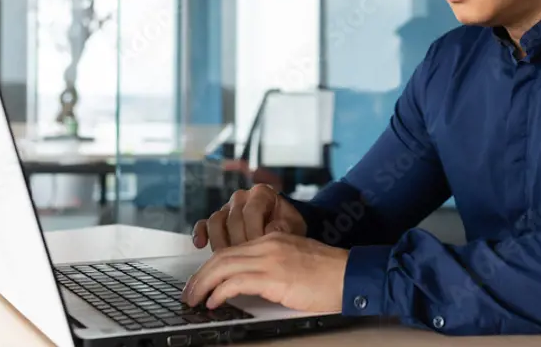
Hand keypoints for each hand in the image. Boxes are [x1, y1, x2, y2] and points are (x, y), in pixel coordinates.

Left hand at [182, 232, 348, 312]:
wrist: (350, 275)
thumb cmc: (329, 274)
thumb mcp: (296, 260)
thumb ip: (273, 264)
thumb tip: (249, 282)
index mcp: (273, 239)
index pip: (232, 249)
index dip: (211, 267)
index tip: (202, 282)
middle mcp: (268, 244)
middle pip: (222, 256)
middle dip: (200, 276)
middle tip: (190, 293)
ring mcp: (271, 258)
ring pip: (223, 266)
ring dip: (203, 285)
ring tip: (195, 300)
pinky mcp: (275, 276)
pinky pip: (235, 282)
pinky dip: (219, 293)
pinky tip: (215, 303)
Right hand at [192, 184, 306, 250]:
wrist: (283, 231)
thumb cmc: (288, 229)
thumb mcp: (294, 227)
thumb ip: (285, 228)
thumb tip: (271, 231)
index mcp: (262, 193)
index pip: (251, 211)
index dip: (254, 232)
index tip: (260, 249)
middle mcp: (242, 197)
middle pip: (233, 219)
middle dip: (239, 242)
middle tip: (245, 260)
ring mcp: (227, 208)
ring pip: (216, 222)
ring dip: (221, 243)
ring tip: (229, 259)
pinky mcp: (218, 221)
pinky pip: (203, 224)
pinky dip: (200, 233)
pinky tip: (201, 244)